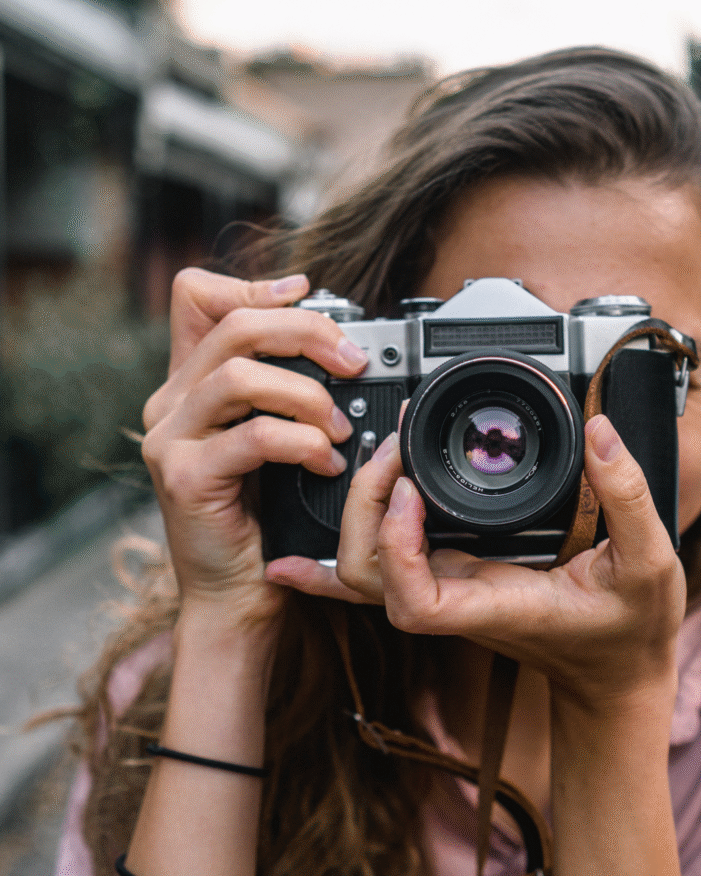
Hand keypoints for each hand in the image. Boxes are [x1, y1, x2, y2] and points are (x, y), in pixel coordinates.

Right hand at [141, 267, 368, 630]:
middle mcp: (170, 403)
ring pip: (240, 375)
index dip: (253, 284)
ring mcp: (170, 439)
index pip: (197, 297)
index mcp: (190, 383)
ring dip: (308, 395)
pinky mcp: (186, 477)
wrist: (237, 591)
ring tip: (340, 427)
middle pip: (234, 326)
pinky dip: (303, 443)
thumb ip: (287, 391)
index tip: (307, 293)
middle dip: (306, 332)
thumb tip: (340, 346)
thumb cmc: (265, 515)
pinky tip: (327, 462)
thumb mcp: (276, 440)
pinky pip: (254, 436)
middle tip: (354, 361)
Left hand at [269, 415, 685, 711]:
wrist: (616, 671)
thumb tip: (600, 432)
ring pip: (364, 570)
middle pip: (368, 575)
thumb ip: (630, 497)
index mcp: (498, 604)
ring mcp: (450, 591)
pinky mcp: (453, 577)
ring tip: (385, 453)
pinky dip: (350, 543)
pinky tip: (302, 542)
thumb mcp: (652, 563)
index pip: (415, 600)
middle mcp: (460, 600)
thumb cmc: (630, 630)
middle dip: (364, 509)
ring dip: (357, 511)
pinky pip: (384, 565)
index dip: (396, 546)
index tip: (412, 491)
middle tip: (398, 447)